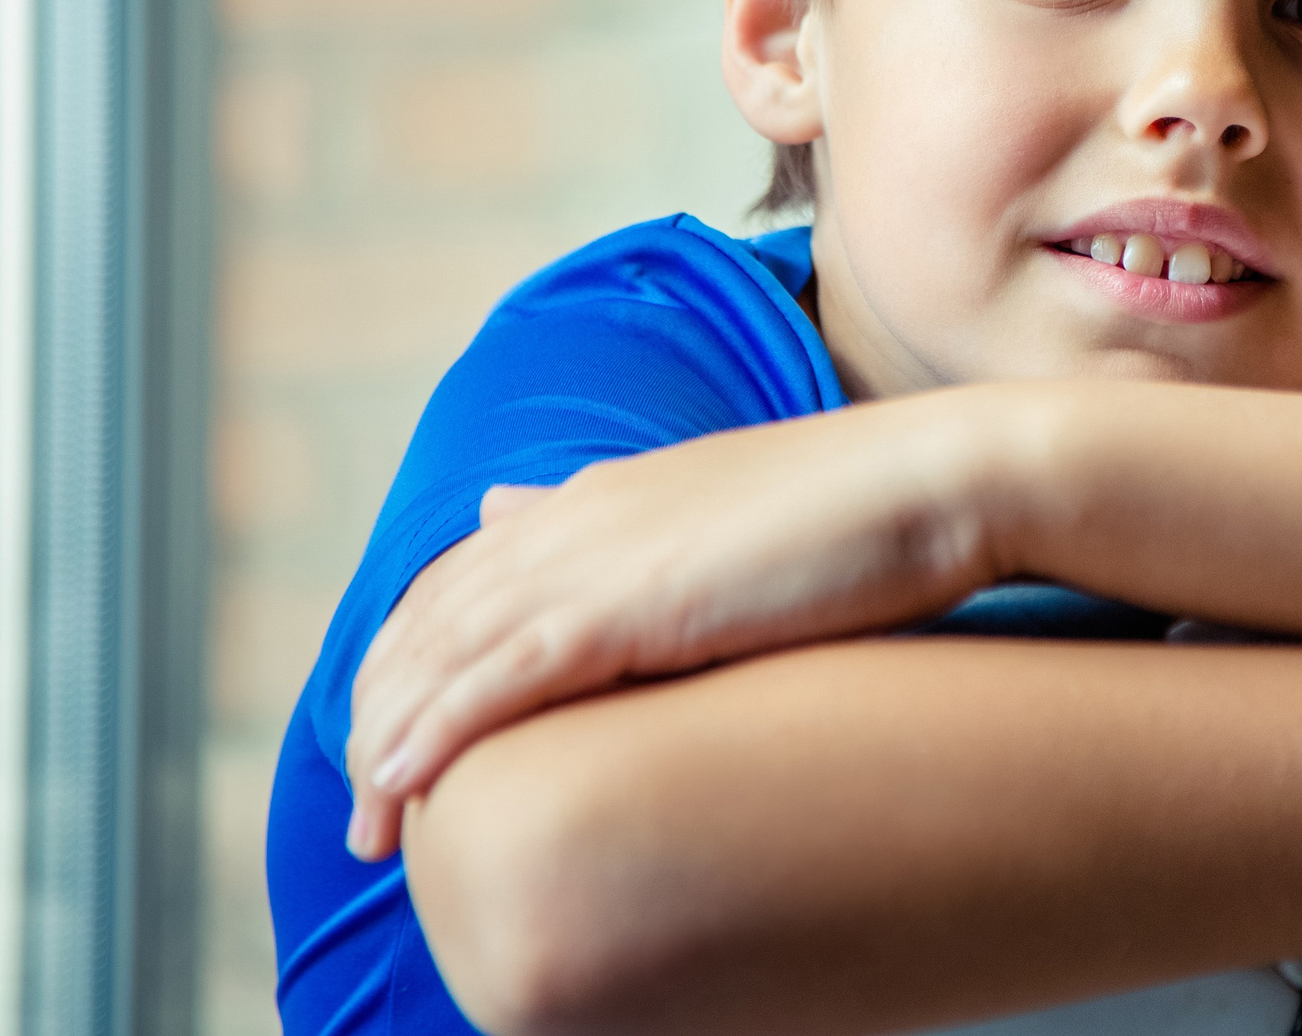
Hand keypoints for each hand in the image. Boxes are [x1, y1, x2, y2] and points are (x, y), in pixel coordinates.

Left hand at [343, 389, 1009, 860]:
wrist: (937, 480)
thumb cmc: (862, 507)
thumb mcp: (720, 507)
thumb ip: (618, 521)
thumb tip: (510, 508)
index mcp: (602, 496)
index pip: (465, 578)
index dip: (416, 658)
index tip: (394, 733)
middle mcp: (579, 516)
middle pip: (433, 620)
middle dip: (383, 710)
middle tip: (364, 805)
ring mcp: (600, 557)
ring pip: (450, 653)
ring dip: (392, 738)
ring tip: (368, 821)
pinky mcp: (632, 604)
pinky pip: (502, 676)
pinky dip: (440, 729)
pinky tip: (404, 779)